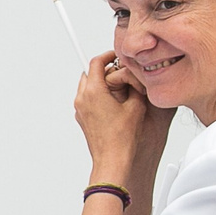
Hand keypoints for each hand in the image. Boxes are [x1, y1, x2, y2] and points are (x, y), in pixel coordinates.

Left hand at [73, 53, 169, 182]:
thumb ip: (134, 86)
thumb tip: (134, 77)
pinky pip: (86, 100)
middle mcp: (82, 99)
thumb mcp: (136, 106)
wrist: (112, 159)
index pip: (96, 62)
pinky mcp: (81, 118)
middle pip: (88, 73)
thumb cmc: (122, 138)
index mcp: (94, 92)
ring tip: (117, 89)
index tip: (116, 55)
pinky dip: (96, 96)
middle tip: (119, 72)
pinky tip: (112, 103)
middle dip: (103, 70)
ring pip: (86, 86)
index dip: (108, 55)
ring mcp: (80, 110)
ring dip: (99, 83)